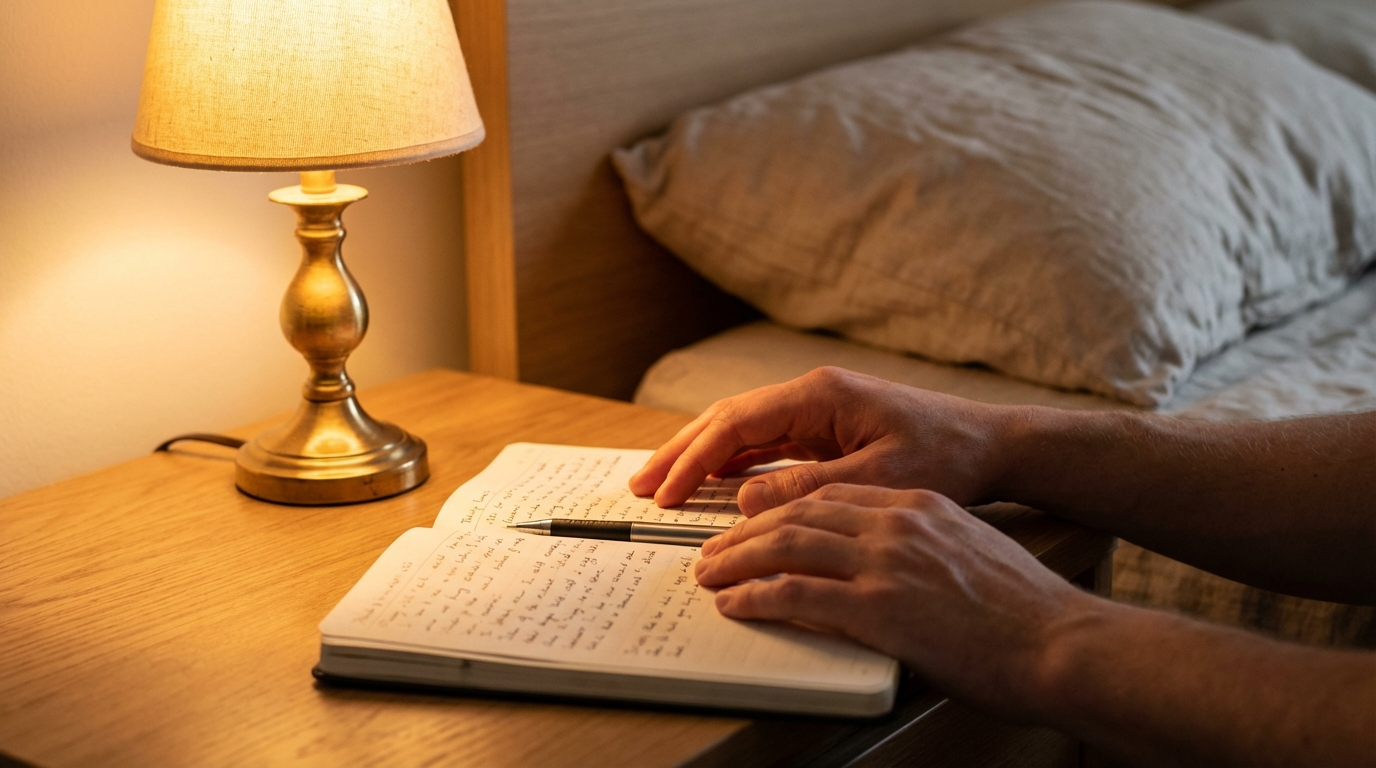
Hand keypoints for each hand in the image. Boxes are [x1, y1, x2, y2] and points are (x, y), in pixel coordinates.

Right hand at [629, 367, 1011, 513]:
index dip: (694, 459)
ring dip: (699, 455)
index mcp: (820, 396)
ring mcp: (816, 410)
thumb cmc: (947, 457)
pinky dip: (731, 461)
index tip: (665, 492)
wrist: (990, 444)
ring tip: (660, 483)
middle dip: (681, 452)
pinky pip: (763, 442)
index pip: (737, 424)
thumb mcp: (879, 479)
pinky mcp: (825, 428)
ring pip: (740, 429)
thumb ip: (810, 488)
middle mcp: (812, 394)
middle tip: (641, 485)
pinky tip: (711, 482)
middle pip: (727, 419)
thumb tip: (744, 498)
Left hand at [693, 483, 1095, 719]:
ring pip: (786, 546)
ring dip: (737, 560)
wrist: (1062, 641)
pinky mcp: (879, 607)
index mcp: (917, 505)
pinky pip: (796, 594)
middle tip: (716, 549)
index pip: (829, 494)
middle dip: (746, 531)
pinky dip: (756, 597)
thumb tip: (884, 564)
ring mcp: (886, 562)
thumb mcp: (968, 554)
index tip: (756, 524)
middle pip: (797, 513)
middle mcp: (896, 522)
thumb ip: (921, 547)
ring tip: (710, 574)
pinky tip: (735, 605)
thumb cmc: (1025, 611)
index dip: (781, 509)